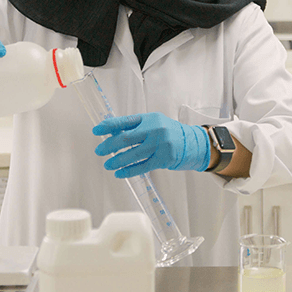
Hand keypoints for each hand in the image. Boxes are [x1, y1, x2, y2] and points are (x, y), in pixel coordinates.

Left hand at [93, 112, 210, 177]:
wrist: (194, 143)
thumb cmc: (171, 133)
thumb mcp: (154, 123)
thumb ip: (136, 128)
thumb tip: (113, 134)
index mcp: (149, 118)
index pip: (125, 121)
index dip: (109, 126)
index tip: (96, 131)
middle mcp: (154, 129)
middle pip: (126, 139)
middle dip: (109, 146)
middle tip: (99, 151)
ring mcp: (160, 144)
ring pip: (132, 154)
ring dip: (117, 160)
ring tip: (107, 164)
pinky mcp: (164, 159)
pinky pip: (142, 166)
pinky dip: (129, 171)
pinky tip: (119, 173)